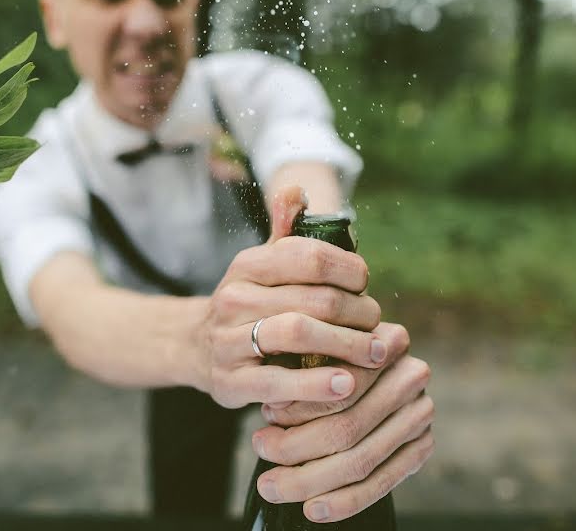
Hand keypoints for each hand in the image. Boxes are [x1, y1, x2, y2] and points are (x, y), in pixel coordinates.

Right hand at [194, 186, 385, 408]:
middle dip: (358, 313)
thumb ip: (285, 230)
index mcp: (249, 264)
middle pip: (314, 298)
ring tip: (374, 354)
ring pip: (298, 333)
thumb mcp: (262, 265)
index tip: (365, 284)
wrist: (196, 348)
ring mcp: (229, 341)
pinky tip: (346, 385)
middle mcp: (235, 298)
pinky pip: (280, 382)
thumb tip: (296, 189)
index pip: (311, 256)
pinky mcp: (231, 382)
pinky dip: (318, 385)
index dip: (349, 269)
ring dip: (347, 344)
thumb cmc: (249, 305)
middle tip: (378, 327)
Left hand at [250, 323, 435, 522]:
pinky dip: (344, 501)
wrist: (367, 375)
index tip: (266, 413)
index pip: (342, 382)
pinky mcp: (423, 447)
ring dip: (310, 480)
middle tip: (259, 449)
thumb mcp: (314, 351)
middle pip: (349, 425)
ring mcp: (421, 413)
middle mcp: (412, 375)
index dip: (301, 404)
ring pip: (361, 460)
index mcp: (389, 341)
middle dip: (296, 446)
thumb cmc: (327, 358)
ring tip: (272, 484)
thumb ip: (299, 370)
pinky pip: (382, 483)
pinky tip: (312, 508)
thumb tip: (273, 405)